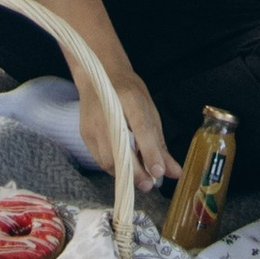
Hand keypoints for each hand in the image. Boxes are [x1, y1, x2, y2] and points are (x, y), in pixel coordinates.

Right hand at [78, 67, 173, 191]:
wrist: (100, 74)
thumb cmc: (129, 92)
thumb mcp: (149, 111)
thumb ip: (160, 144)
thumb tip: (175, 173)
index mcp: (130, 99)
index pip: (141, 128)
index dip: (150, 152)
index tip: (158, 172)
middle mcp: (108, 112)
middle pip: (120, 150)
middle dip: (136, 173)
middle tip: (150, 184)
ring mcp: (93, 125)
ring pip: (108, 160)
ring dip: (125, 174)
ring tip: (140, 178)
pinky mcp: (84, 135)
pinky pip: (100, 160)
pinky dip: (115, 168)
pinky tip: (125, 169)